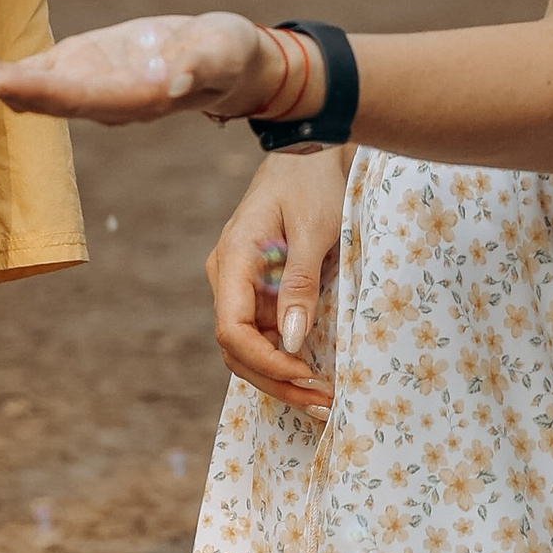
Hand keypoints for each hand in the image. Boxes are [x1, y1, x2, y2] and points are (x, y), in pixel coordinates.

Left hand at [0, 12, 289, 126]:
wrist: (225, 60)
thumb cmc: (229, 54)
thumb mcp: (224, 53)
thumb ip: (202, 67)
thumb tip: (179, 80)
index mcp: (133, 98)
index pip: (78, 98)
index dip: (37, 92)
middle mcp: (102, 100)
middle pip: (42, 99)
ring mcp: (87, 85)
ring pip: (28, 88)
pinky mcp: (79, 65)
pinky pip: (30, 70)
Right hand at [206, 148, 345, 415]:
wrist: (311, 147)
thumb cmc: (313, 180)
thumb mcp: (315, 229)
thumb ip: (301, 283)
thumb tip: (291, 340)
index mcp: (232, 261)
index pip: (232, 331)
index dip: (266, 364)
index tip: (306, 377)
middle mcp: (228, 279)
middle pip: (238, 350)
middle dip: (277, 382)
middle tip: (323, 405)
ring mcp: (242, 287)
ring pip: (250, 349)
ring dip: (282, 378)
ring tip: (323, 402)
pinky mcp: (261, 290)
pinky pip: (266, 336)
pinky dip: (287, 360)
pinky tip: (315, 379)